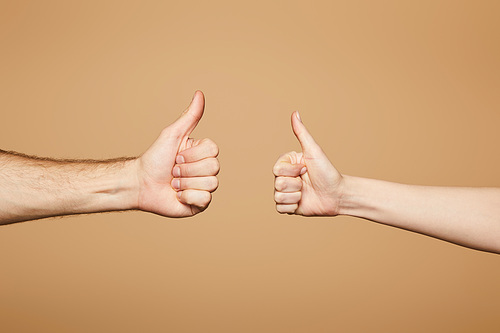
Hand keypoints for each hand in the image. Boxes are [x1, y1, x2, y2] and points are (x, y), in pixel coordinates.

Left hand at [136, 91, 219, 217]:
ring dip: (185, 183)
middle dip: (187, 169)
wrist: (141, 184)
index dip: (193, 154)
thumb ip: (190, 116)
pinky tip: (177, 196)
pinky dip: (187, 197)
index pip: (214, 151)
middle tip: (173, 171)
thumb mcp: (173, 134)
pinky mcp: (199, 204)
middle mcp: (206, 170)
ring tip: (173, 184)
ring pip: (211, 184)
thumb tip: (199, 93)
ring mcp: (204, 187)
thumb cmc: (155, 158)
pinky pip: (205, 200)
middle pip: (214, 167)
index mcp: (202, 153)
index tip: (177, 155)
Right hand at [273, 112, 342, 215]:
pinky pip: (280, 209)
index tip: (305, 169)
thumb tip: (295, 113)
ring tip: (306, 193)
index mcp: (287, 164)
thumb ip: (301, 133)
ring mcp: (286, 193)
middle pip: (277, 183)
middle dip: (295, 184)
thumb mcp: (313, 151)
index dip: (292, 171)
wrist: (337, 195)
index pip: (277, 169)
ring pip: (278, 197)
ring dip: (295, 196)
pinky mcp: (288, 207)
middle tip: (307, 181)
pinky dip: (293, 206)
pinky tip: (303, 202)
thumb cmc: (327, 171)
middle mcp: (285, 178)